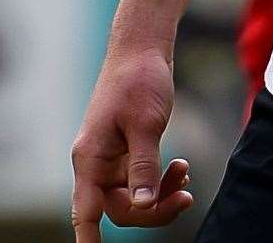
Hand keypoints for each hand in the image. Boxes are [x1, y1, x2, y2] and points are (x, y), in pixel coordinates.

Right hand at [71, 41, 193, 235]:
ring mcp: (112, 158)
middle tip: (186, 195)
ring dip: (161, 194)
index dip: (89, 240)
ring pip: (134, 197)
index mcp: (91, 158)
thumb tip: (143, 206)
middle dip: (154, 209)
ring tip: (186, 174)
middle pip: (121, 209)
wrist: (142, 48)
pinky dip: (161, 179)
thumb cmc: (138, 79)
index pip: (86, 212)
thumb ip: (144, 167)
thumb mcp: (145, 123)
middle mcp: (97, 163)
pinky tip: (180, 167)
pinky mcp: (127, 151)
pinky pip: (142, 180)